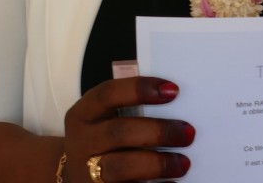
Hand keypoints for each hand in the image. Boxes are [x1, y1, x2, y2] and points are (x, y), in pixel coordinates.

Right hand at [63, 77, 193, 181]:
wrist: (74, 177)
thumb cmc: (99, 142)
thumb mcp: (101, 119)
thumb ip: (126, 109)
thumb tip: (171, 98)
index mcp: (82, 115)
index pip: (108, 94)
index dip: (139, 89)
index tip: (172, 90)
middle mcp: (82, 142)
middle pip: (119, 132)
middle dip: (157, 131)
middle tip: (188, 132)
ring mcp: (88, 172)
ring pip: (121, 167)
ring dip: (157, 164)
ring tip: (183, 163)